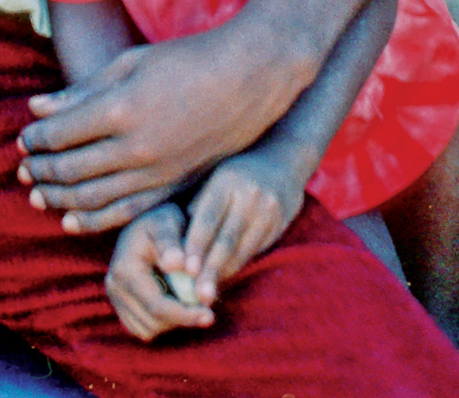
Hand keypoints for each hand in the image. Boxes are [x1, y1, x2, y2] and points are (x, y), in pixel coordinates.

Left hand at [17, 30, 308, 232]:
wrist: (246, 79)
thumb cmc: (186, 60)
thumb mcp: (130, 63)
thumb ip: (82, 91)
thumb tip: (37, 108)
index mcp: (122, 108)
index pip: (62, 133)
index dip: (36, 138)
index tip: (23, 138)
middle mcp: (137, 148)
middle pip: (72, 169)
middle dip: (41, 170)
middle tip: (22, 168)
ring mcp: (157, 172)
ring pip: (93, 198)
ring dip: (59, 199)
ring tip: (36, 195)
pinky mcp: (174, 187)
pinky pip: (126, 214)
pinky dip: (93, 221)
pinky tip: (70, 221)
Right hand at [104, 203, 215, 339]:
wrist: (150, 223)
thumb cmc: (163, 221)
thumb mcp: (169, 222)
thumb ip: (171, 242)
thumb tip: (175, 264)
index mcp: (124, 268)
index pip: (157, 307)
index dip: (185, 315)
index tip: (210, 315)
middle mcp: (114, 285)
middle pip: (154, 322)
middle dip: (181, 318)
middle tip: (205, 306)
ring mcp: (114, 297)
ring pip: (150, 329)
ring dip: (172, 320)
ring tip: (187, 295)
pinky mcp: (120, 306)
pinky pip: (144, 329)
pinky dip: (162, 321)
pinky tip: (173, 299)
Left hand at [181, 146, 307, 302]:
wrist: (282, 162)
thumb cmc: (235, 174)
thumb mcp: (214, 179)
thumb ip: (197, 207)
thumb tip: (176, 244)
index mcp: (227, 180)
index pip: (209, 217)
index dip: (197, 245)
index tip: (187, 270)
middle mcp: (250, 196)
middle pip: (227, 240)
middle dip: (211, 269)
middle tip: (198, 295)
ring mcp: (269, 212)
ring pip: (243, 250)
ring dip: (225, 273)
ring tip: (208, 293)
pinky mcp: (280, 225)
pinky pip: (255, 251)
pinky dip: (239, 264)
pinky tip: (225, 276)